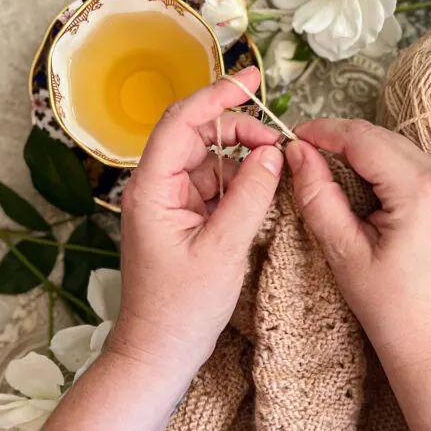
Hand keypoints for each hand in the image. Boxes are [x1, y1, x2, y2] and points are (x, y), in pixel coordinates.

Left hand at [109, 67, 282, 390]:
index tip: (253, 79)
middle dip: (238, 130)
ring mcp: (168, 204)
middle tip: (278, 141)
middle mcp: (155, 188)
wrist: (159, 351)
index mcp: (152, 188)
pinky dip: (237, 183)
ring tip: (277, 168)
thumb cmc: (182, 308)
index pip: (183, 122)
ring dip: (241, 159)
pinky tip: (262, 189)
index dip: (218, 95)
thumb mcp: (223, 249)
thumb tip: (273, 153)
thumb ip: (250, 196)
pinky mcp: (181, 220)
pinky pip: (212, 187)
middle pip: (196, 136)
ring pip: (208, 162)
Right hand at [286, 119, 430, 371]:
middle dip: (343, 142)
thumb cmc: (390, 308)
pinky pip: (421, 171)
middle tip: (305, 155)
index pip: (364, 138)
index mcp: (420, 190)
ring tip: (332, 174)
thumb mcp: (344, 252)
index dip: (324, 132)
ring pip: (403, 152)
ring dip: (367, 156)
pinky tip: (368, 193)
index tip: (294, 137)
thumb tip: (298, 153)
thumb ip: (318, 196)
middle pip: (384, 140)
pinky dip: (391, 172)